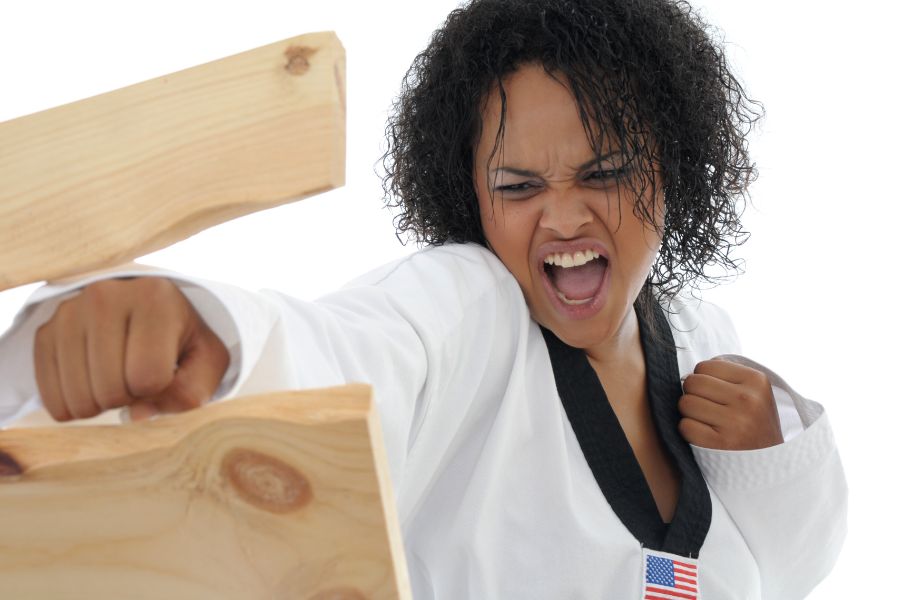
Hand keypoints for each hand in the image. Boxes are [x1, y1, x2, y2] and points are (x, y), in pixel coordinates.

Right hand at [33, 277, 229, 421]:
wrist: (146, 308)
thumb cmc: (182, 338)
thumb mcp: (207, 360)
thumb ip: (191, 391)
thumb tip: (136, 414)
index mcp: (154, 299)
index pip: (148, 376)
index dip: (159, 390)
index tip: (165, 373)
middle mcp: (105, 296)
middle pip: (110, 390)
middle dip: (130, 398)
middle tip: (138, 379)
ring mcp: (69, 312)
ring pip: (79, 397)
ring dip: (102, 403)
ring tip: (117, 379)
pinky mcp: (45, 330)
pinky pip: (51, 395)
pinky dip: (74, 404)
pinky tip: (93, 384)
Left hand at [677, 359, 783, 449]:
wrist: (770, 461)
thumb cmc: (753, 421)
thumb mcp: (753, 392)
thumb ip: (724, 375)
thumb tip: (686, 375)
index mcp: (756, 380)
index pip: (704, 366)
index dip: (703, 379)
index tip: (714, 393)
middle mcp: (747, 399)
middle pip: (692, 382)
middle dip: (693, 394)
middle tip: (707, 407)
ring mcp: (735, 422)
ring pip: (685, 403)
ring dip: (689, 413)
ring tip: (707, 420)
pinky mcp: (721, 443)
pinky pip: (685, 426)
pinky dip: (688, 430)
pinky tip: (704, 434)